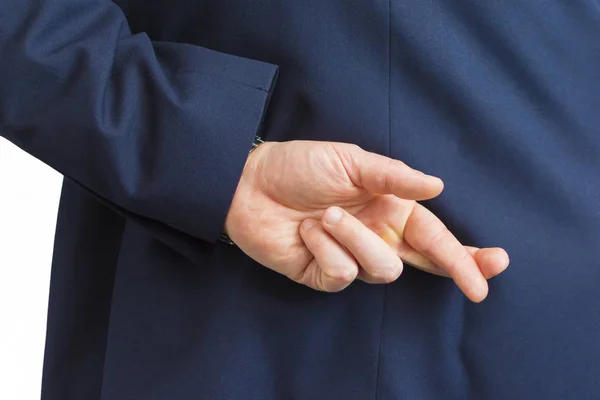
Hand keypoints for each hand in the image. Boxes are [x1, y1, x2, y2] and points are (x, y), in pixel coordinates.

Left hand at [225, 141, 508, 301]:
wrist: (249, 183)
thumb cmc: (299, 166)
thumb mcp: (350, 161)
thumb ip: (394, 176)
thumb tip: (438, 186)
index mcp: (388, 208)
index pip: (435, 235)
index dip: (466, 253)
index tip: (496, 263)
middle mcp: (376, 235)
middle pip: (425, 263)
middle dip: (455, 270)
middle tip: (477, 284)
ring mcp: (351, 257)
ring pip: (381, 269)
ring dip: (354, 239)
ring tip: (324, 215)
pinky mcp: (324, 275)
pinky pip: (342, 273)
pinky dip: (325, 248)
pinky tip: (307, 231)